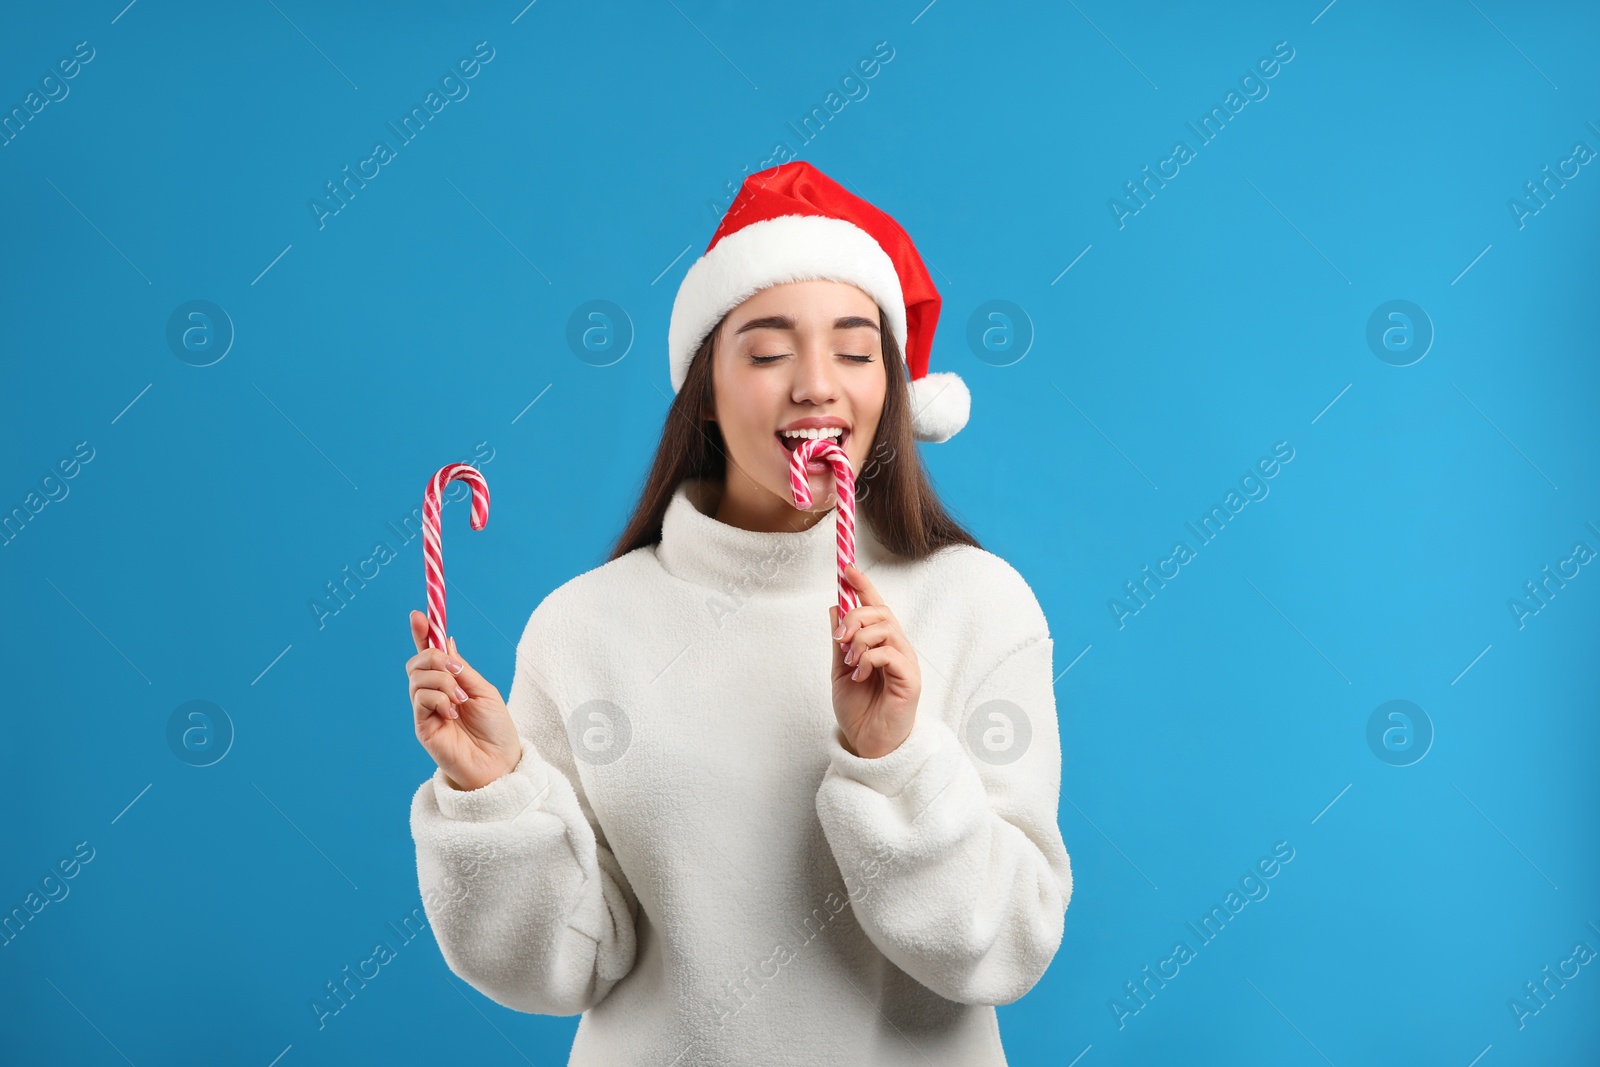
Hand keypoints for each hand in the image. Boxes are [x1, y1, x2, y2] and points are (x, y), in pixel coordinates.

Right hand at [406, 610, 521, 791]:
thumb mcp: (483, 690)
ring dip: (442, 681)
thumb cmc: (496, 730)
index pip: (429, 654)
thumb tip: (446, 640)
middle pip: (416, 662)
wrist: (500, 763)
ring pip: (417, 678)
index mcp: (450, 683)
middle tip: (456, 670)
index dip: (422, 633)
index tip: (418, 614)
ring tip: (461, 700)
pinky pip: (420, 699)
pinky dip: (439, 698)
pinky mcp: (423, 727)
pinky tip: (453, 713)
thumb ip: (461, 668)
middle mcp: (434, 694)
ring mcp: (426, 710)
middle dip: (433, 657)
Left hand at [829, 563, 920, 758]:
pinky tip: (860, 675)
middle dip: (855, 617)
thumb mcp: (840, 670)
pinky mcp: (910, 679)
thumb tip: (835, 607)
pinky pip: (889, 653)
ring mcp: (905, 662)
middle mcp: (896, 648)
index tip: (846, 568)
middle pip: (880, 612)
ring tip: (850, 663)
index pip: (875, 606)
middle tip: (839, 638)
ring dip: (860, 641)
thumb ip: (840, 641)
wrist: (866, 743)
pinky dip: (869, 659)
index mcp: (880, 644)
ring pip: (885, 629)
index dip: (863, 585)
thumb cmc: (858, 710)